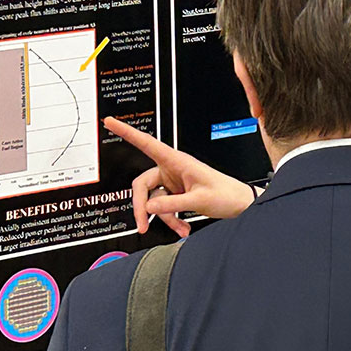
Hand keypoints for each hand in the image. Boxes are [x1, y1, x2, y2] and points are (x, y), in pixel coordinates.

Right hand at [104, 116, 255, 237]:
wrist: (240, 203)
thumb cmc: (226, 194)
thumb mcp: (199, 200)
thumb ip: (173, 204)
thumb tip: (149, 207)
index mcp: (177, 161)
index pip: (148, 143)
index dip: (127, 132)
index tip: (110, 122)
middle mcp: (172, 169)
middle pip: (142, 185)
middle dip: (142, 207)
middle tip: (142, 225)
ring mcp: (172, 182)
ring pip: (153, 200)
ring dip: (164, 217)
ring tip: (180, 229)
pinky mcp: (175, 193)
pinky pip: (163, 207)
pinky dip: (171, 219)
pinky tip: (182, 228)